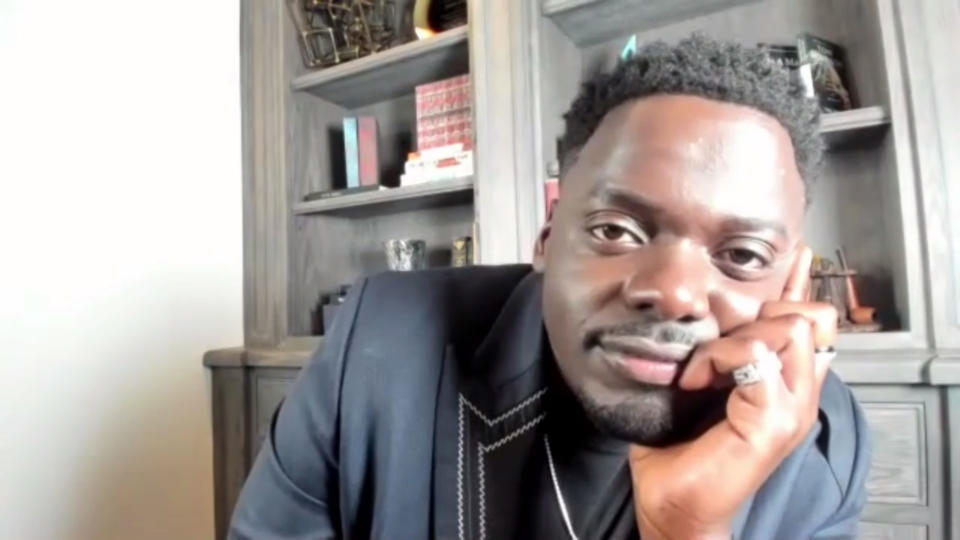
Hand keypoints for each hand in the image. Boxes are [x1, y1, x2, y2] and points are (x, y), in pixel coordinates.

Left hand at [628, 246, 837, 539]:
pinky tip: (695, 382)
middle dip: (761, 312)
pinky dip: (718, 357)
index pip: (816, 320)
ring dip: (734, 337)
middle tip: (718, 346)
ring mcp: (793, 408)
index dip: (794, 289)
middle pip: (811, 315)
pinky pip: (756, 354)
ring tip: (702, 369)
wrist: (674, 504)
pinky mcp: (773, 421)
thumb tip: (702, 307)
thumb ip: (719, 350)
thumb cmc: (680, 447)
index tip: (766, 281)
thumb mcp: (703, 384)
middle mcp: (801, 394)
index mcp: (789, 384)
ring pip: (790, 328)